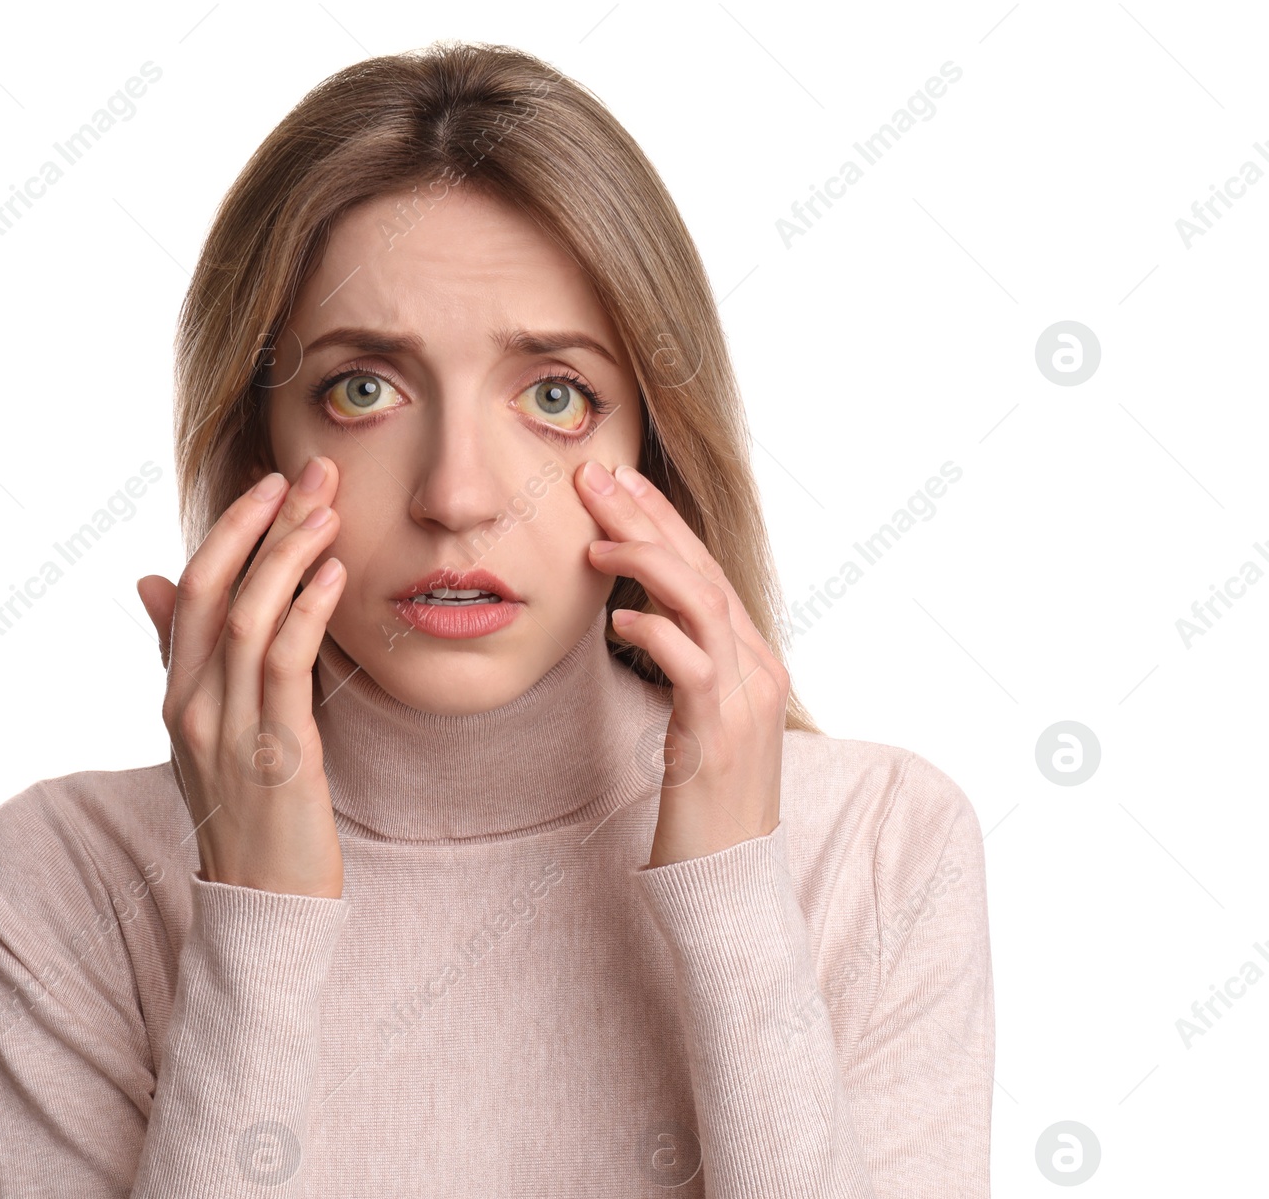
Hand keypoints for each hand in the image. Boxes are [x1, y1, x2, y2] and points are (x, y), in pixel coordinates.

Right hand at [135, 455, 346, 897]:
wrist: (263, 902)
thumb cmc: (247, 810)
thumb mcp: (204, 727)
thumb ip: (181, 653)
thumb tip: (151, 577)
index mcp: (176, 692)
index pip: (194, 588)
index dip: (230, 528)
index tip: (272, 480)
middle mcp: (191, 704)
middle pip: (216, 590)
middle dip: (261, 523)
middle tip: (309, 471)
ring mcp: (228, 730)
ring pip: (250, 620)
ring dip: (289, 556)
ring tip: (327, 508)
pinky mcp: (275, 756)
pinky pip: (284, 669)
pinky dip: (307, 614)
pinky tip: (333, 576)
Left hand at [576, 459, 785, 868]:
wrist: (729, 879)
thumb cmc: (704, 803)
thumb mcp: (697, 722)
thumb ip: (685, 665)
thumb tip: (642, 616)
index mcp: (754, 659)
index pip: (707, 569)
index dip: (663, 520)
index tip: (618, 482)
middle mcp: (759, 668)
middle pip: (704, 570)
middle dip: (649, 516)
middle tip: (597, 477)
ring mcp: (746, 699)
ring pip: (703, 603)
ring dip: (648, 561)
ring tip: (596, 540)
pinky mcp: (720, 733)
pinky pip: (693, 664)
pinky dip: (655, 631)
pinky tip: (618, 617)